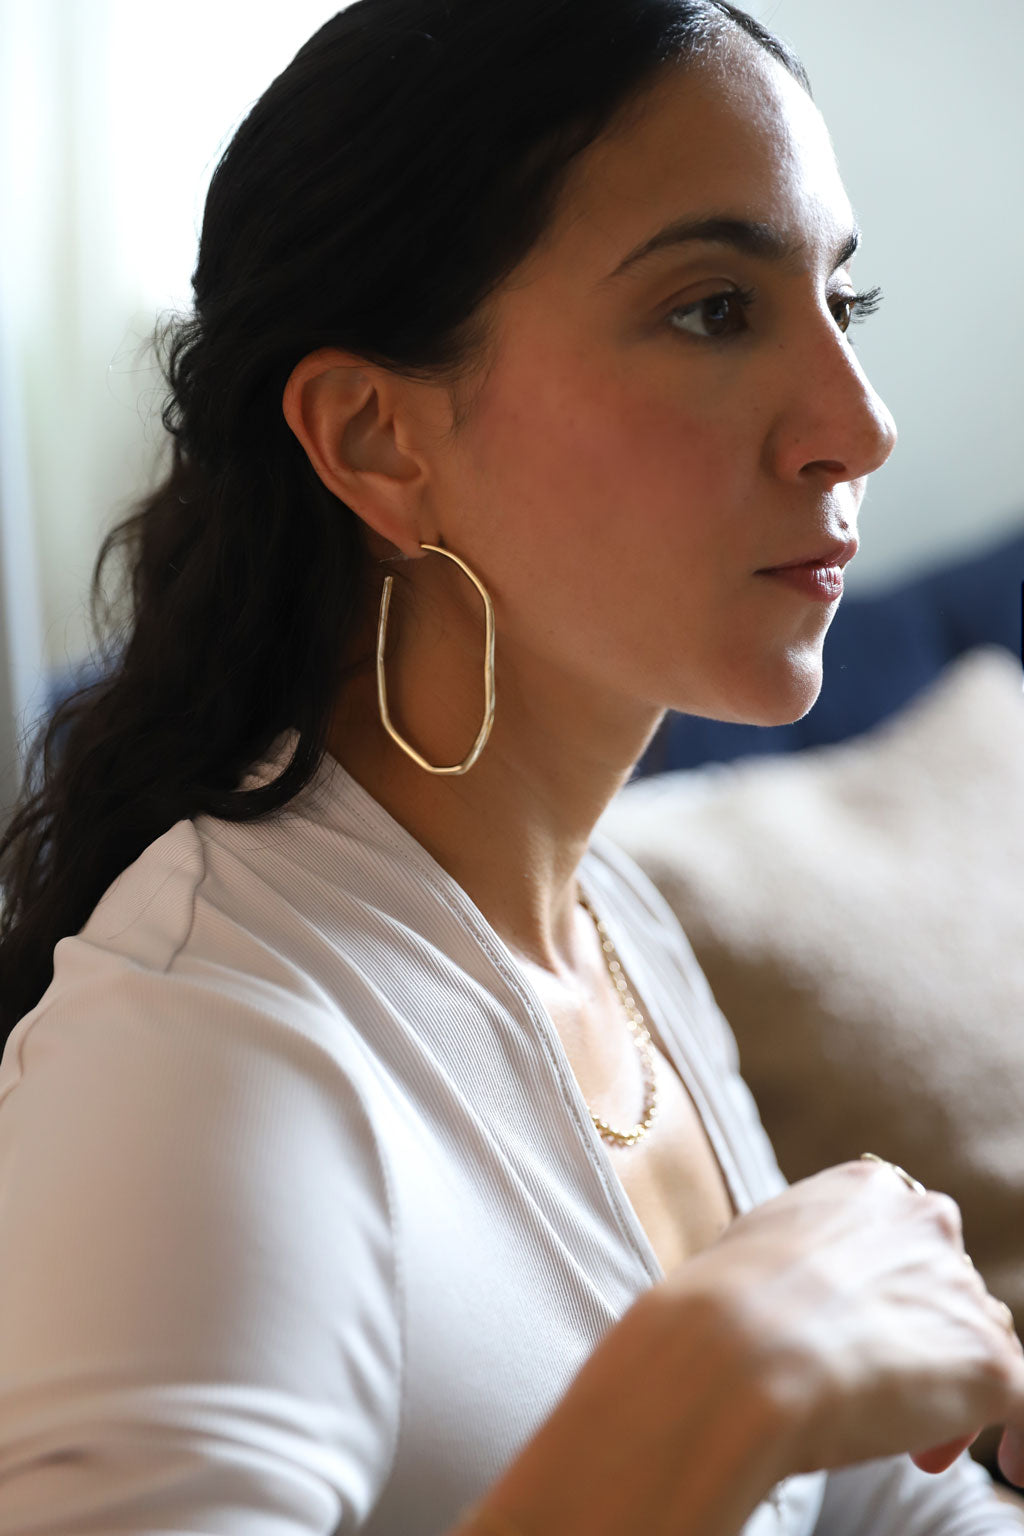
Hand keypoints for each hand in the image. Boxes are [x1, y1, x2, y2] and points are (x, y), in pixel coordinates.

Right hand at [660, 1159, 1023, 1478]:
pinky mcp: (989, 1362)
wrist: (737, 1348)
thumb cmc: (719, 1306)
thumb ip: (801, 1255)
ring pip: (979, 1343)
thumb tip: (801, 1299)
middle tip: (884, 1397)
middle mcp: (927, 1224)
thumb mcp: (756, 1247)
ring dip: (952, 1390)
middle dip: (922, 1342)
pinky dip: (1021, 1438)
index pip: (906, 1239)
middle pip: (948, 1290)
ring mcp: (962, 1292)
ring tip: (915, 1452)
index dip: (891, 1294)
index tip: (861, 1334)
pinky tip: (1013, 1466)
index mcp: (868, 1190)